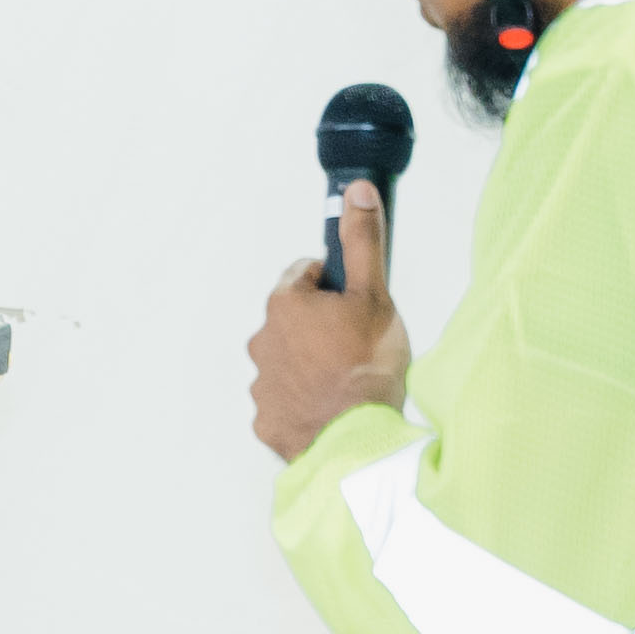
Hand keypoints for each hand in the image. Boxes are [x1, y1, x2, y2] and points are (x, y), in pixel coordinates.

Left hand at [246, 191, 411, 463]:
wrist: (356, 441)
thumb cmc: (366, 367)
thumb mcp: (373, 294)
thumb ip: (362, 241)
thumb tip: (355, 192)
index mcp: (284, 305)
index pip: (303, 275)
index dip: (332, 284)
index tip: (351, 300)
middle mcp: (262, 341)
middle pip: (292, 320)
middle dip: (319, 326)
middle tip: (354, 345)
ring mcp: (261, 383)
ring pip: (287, 361)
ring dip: (309, 364)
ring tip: (344, 381)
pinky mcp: (266, 419)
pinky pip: (284, 401)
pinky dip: (303, 401)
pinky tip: (329, 408)